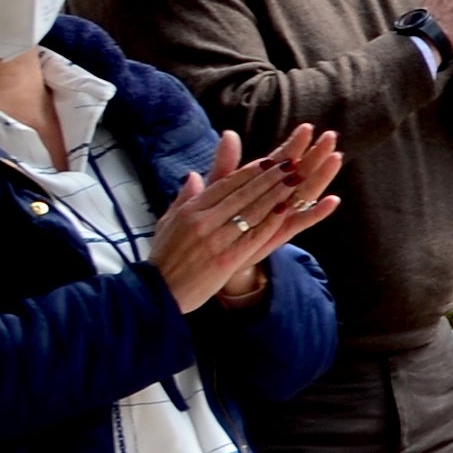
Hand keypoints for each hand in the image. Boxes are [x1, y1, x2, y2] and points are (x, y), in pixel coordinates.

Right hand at [150, 127, 340, 313]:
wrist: (156, 292)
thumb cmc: (163, 257)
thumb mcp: (167, 222)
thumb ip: (184, 198)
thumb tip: (193, 175)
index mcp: (190, 210)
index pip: (226, 184)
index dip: (251, 172)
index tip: (270, 160)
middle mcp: (203, 221)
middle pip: (242, 193)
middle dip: (269, 177)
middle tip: (291, 164)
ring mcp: (215, 240)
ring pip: (251, 211)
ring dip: (276, 193)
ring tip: (296, 180)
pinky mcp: (226, 260)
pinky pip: (253, 236)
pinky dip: (271, 221)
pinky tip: (287, 209)